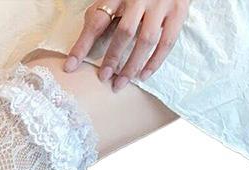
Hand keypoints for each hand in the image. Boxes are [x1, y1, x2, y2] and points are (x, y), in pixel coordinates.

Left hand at [63, 1, 189, 90]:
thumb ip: (99, 17)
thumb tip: (78, 51)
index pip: (97, 22)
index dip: (82, 45)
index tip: (70, 67)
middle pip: (124, 32)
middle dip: (112, 57)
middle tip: (104, 77)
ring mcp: (161, 3)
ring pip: (146, 39)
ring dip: (132, 65)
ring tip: (120, 83)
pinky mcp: (178, 11)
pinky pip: (167, 41)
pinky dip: (155, 61)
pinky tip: (143, 75)